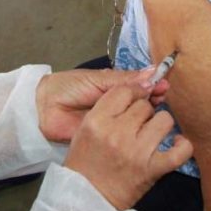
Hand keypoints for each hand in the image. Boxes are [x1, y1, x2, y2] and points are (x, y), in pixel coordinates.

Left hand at [36, 67, 168, 142]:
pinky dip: (138, 134)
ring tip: (158, 107)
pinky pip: (125, 136)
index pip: (139, 87)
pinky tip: (149, 131)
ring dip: (148, 115)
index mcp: (115, 89)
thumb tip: (153, 72)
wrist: (45, 107)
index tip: (165, 84)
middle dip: (153, 99)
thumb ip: (124, 80)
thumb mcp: (98, 80)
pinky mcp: (108, 138)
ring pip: (136, 120)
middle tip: (163, 96)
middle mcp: (117, 106)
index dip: (152, 86)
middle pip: (142, 104)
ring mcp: (114, 123)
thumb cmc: (69, 86)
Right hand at [64, 86, 192, 209]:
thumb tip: (139, 89)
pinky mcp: (152, 169)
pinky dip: (183, 146)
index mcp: (97, 120)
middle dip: (143, 113)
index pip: (124, 90)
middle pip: (144, 105)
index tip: (134, 101)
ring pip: (164, 120)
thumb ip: (107, 108)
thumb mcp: (85, 128)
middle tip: (137, 125)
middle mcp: (117, 133)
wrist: (88, 198)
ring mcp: (136, 151)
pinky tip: (175, 144)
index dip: (133, 93)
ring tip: (152, 134)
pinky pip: (181, 151)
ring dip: (160, 125)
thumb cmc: (85, 162)